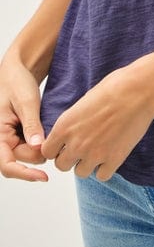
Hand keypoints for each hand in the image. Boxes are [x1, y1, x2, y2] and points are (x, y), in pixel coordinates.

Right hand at [0, 53, 48, 181]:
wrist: (18, 70)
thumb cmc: (17, 82)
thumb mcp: (26, 102)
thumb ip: (31, 125)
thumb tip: (38, 147)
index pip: (7, 165)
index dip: (24, 174)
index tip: (43, 177)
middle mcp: (2, 139)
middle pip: (22, 159)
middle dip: (38, 153)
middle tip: (55, 138)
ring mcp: (11, 136)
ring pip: (28, 152)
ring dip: (41, 146)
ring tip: (54, 130)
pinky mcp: (20, 133)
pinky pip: (30, 144)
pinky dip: (41, 140)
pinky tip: (50, 131)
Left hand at [41, 64, 153, 181]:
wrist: (139, 91)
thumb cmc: (114, 87)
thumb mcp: (85, 100)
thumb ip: (74, 121)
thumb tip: (73, 130)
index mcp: (65, 126)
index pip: (47, 151)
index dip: (57, 148)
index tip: (66, 144)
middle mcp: (76, 143)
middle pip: (62, 165)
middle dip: (71, 158)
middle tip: (84, 146)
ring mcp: (95, 154)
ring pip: (81, 173)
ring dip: (88, 164)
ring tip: (100, 149)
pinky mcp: (114, 160)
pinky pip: (102, 176)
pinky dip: (105, 168)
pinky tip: (112, 154)